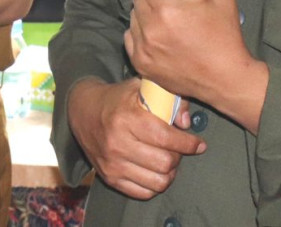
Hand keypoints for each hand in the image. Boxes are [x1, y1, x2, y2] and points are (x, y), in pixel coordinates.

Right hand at [66, 77, 205, 199]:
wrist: (82, 111)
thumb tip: (186, 123)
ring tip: (168, 160)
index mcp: (126, 117)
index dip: (188, 143)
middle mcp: (117, 142)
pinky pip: (144, 193)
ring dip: (169, 172)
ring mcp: (112, 163)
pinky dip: (155, 184)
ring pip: (158, 182)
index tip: (198, 143)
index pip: (165, 138)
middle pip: (165, 163)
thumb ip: (169, 100)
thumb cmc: (118, 98)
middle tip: (178, 149)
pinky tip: (155, 170)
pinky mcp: (109, 178)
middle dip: (178, 156)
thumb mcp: (142, 88)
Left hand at [125, 0, 267, 130]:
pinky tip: (158, 36)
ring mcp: (143, 47)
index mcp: (168, 8)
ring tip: (165, 20)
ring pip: (133, 16)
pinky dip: (141, 33)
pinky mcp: (141, 63)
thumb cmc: (226, 38)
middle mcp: (151, 27)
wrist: (227, 79)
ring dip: (146, 14)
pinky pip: (130, 37)